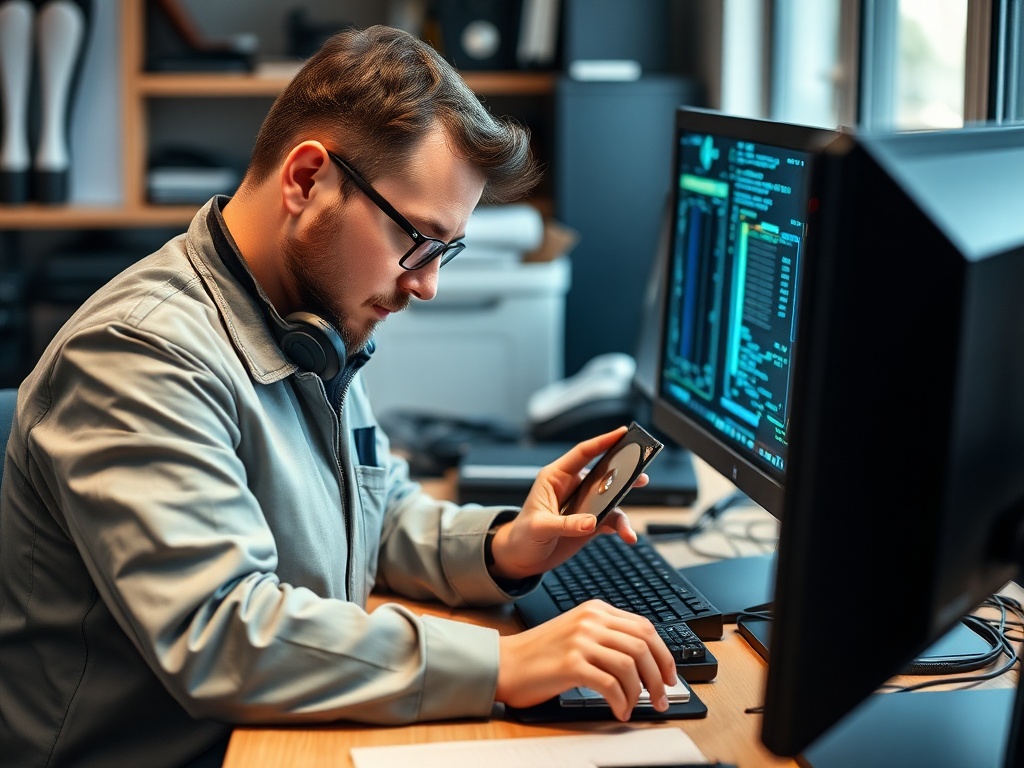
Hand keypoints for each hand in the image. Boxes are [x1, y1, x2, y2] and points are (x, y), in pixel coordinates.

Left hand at [487, 426, 648, 579]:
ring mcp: (584, 505)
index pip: (583, 453)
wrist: (522, 558)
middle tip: (642, 474)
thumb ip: (566, 523)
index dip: (603, 441)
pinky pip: (611, 520)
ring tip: (628, 528)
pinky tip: (626, 536)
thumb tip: (592, 522)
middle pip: (604, 473)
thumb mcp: (539, 527)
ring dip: (624, 510)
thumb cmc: (522, 535)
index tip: (623, 433)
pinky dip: (621, 528)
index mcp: (556, 477)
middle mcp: (573, 487)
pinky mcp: (591, 522)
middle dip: (624, 473)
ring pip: (611, 500)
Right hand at [495, 599, 677, 720]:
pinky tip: (619, 710)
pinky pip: (610, 685)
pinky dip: (621, 701)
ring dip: (642, 692)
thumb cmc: (540, 654)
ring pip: (631, 665)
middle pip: (643, 645)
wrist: (505, 662)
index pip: (645, 627)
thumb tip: (645, 662)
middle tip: (661, 696)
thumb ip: (607, 637)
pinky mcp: (571, 663)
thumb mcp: (577, 633)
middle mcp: (591, 620)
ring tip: (638, 706)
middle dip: (659, 676)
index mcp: (596, 609)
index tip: (669, 675)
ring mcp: (581, 640)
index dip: (664, 654)